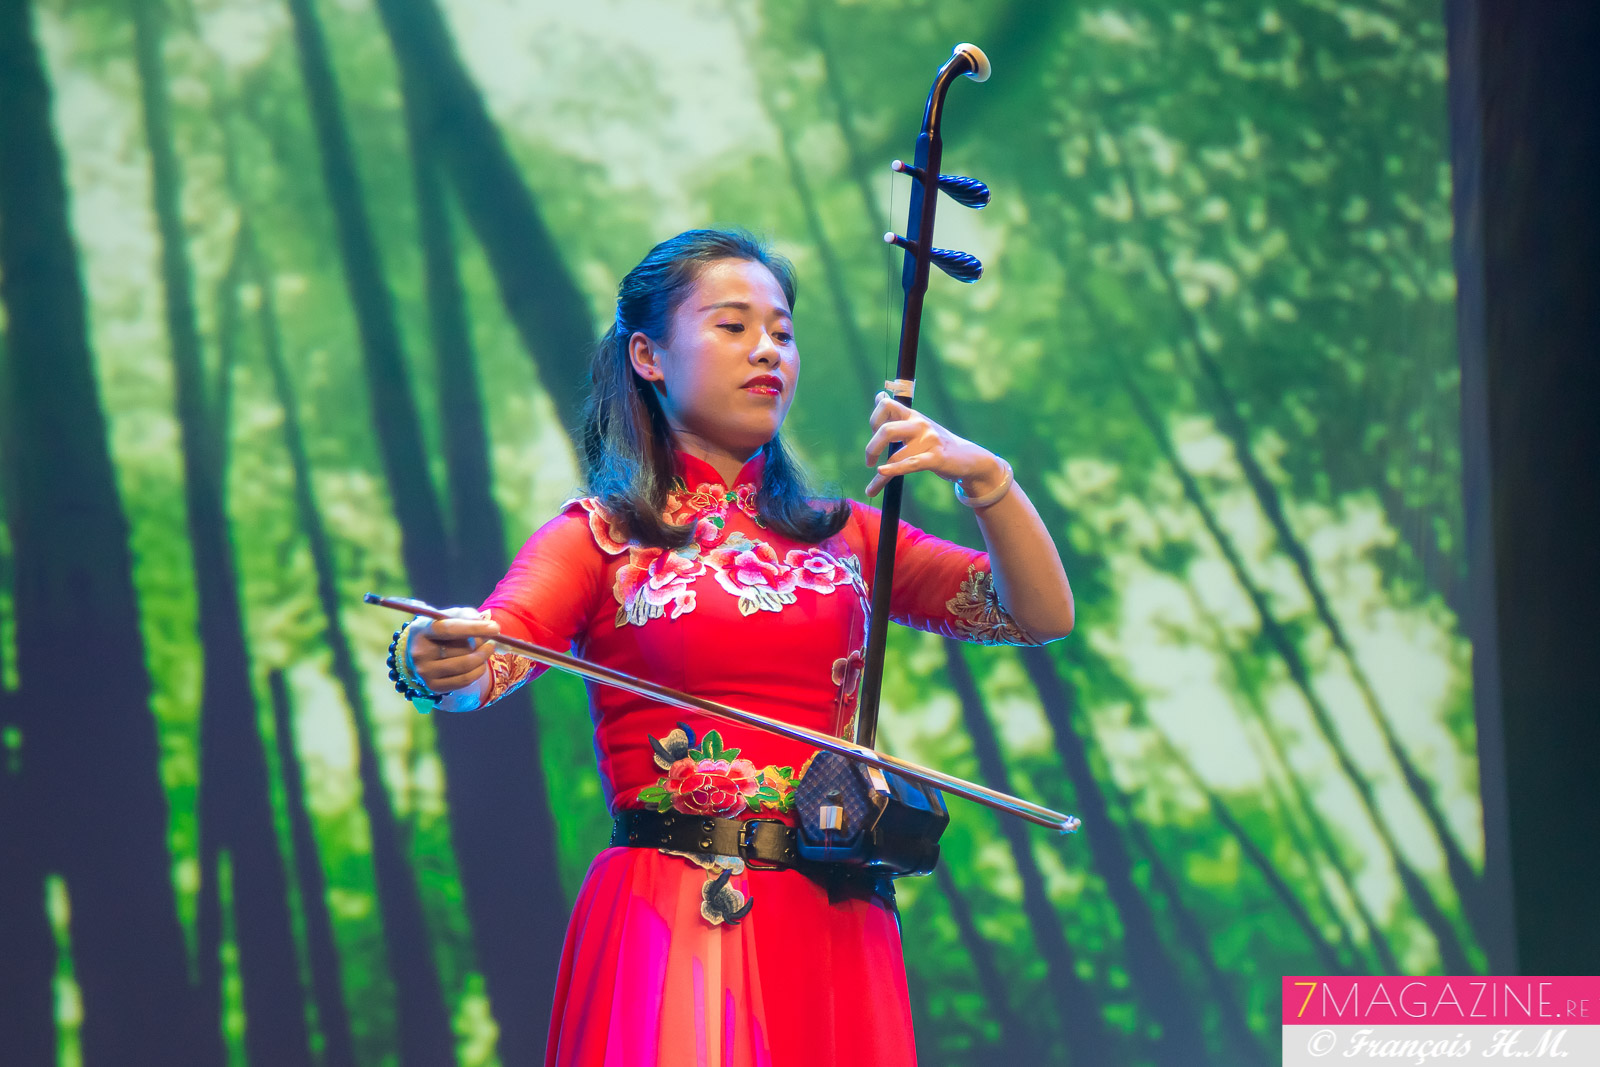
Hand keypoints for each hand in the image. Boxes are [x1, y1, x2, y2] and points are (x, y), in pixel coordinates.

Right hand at [409, 608, 500, 692]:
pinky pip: (464, 680)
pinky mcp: (433, 686)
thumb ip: (465, 615)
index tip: (495, 628)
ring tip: (487, 648)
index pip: (448, 629)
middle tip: (489, 638)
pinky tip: (481, 663)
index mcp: (421, 630)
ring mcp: (425, 671)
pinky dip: (478, 671)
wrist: (421, 651)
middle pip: (461, 649)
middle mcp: (420, 652)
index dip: (473, 628)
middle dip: (481, 642)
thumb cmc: (440, 629)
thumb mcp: (448, 616)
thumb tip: (484, 622)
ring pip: (465, 666)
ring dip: (482, 657)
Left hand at [863, 391, 1006, 497]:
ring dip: (880, 475)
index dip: (874, 419)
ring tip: (871, 488)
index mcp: (912, 415)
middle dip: (872, 448)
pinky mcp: (936, 457)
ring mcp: (928, 440)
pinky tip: (881, 473)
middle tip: (868, 461)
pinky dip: (893, 470)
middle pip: (886, 430)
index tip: (874, 434)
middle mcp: (919, 424)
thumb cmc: (937, 443)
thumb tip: (879, 395)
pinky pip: (910, 464)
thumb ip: (897, 413)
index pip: (886, 405)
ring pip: (896, 455)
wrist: (968, 458)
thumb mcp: (917, 424)